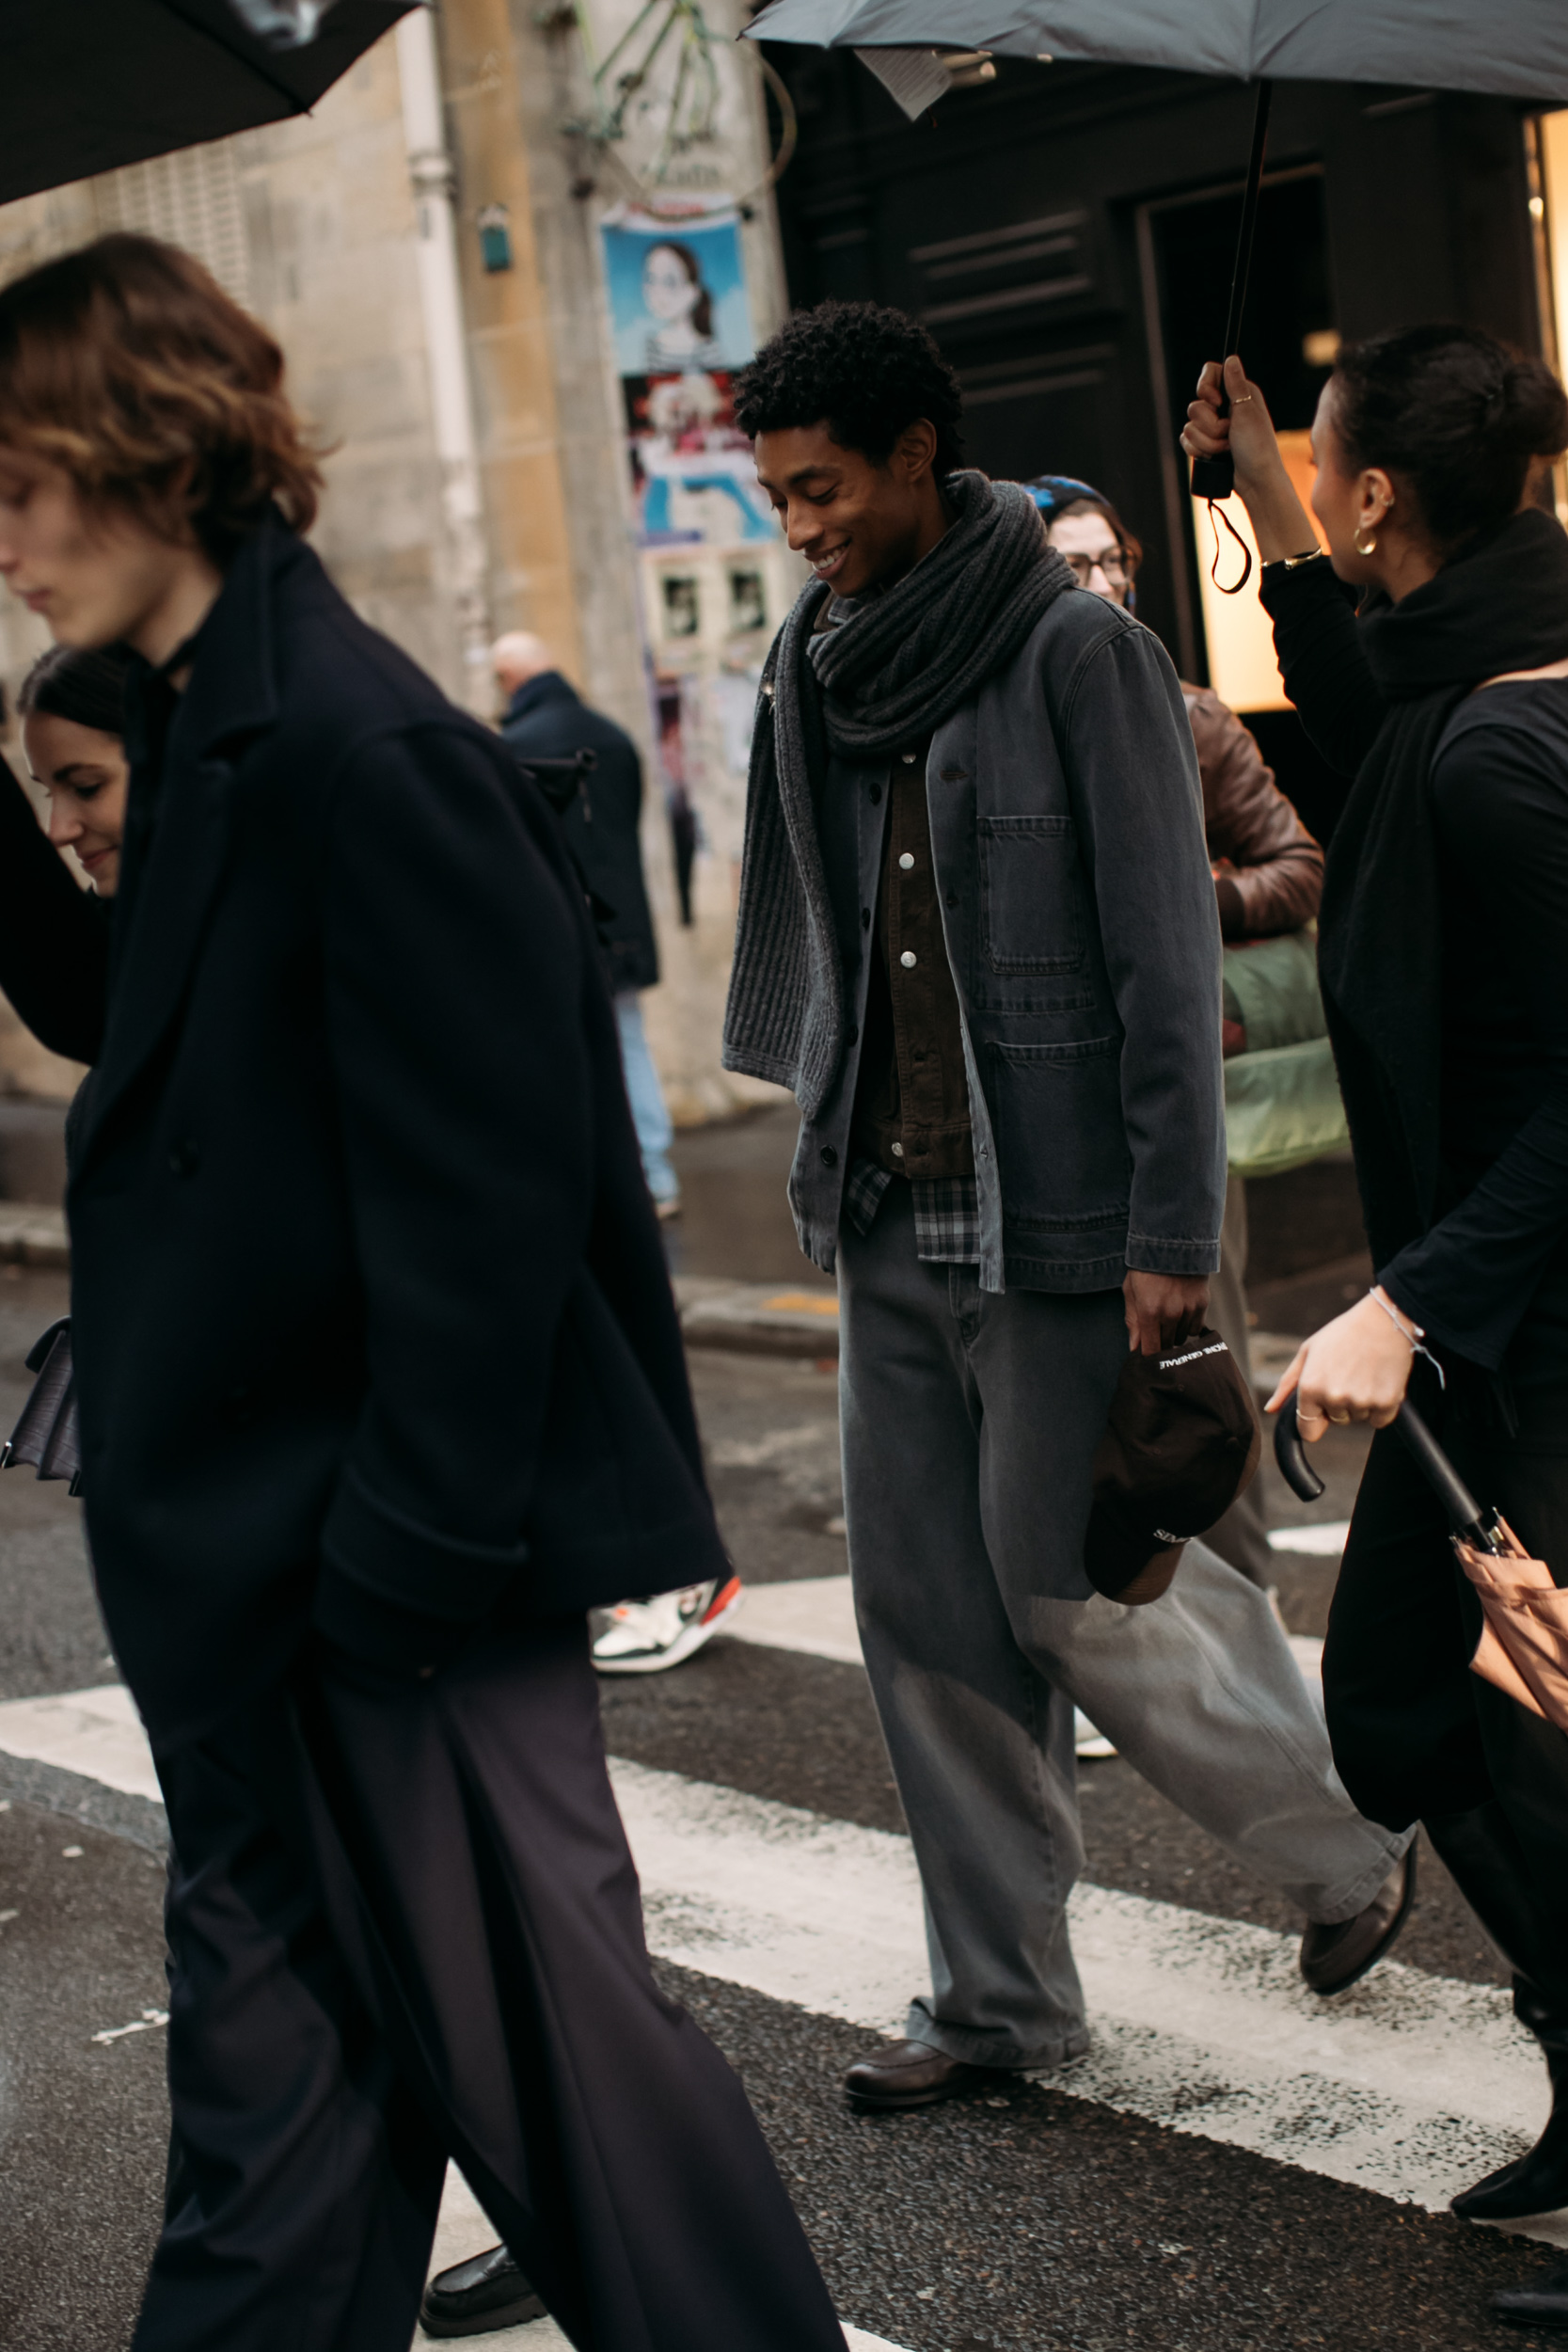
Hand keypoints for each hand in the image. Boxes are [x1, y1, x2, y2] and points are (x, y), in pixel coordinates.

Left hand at [1123, 1270, 1209, 1355]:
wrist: (1173, 1242)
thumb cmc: (1145, 1268)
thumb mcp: (1131, 1291)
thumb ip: (1133, 1321)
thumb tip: (1134, 1347)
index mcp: (1149, 1311)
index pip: (1151, 1350)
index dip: (1148, 1355)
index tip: (1146, 1353)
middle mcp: (1171, 1313)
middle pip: (1167, 1345)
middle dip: (1159, 1342)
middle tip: (1155, 1328)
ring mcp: (1189, 1309)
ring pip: (1182, 1338)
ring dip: (1174, 1333)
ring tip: (1168, 1315)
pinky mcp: (1203, 1304)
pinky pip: (1196, 1328)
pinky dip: (1188, 1325)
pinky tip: (1181, 1312)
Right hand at [1180, 358, 1317, 563]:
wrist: (1254, 480)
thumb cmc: (1257, 447)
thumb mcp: (1247, 412)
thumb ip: (1236, 385)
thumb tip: (1231, 358)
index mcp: (1238, 393)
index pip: (1210, 373)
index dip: (1206, 387)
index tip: (1215, 401)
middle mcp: (1224, 407)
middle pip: (1195, 405)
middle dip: (1210, 425)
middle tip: (1229, 433)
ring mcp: (1212, 427)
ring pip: (1189, 426)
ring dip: (1208, 442)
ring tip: (1226, 449)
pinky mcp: (1204, 444)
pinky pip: (1186, 441)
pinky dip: (1199, 451)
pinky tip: (1215, 456)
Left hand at [1264, 1291, 1414, 1440]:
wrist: (1384, 1319)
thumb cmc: (1343, 1333)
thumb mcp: (1308, 1352)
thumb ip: (1287, 1384)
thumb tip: (1270, 1409)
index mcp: (1310, 1387)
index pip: (1308, 1431)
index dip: (1315, 1419)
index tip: (1323, 1406)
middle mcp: (1334, 1397)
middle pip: (1337, 1421)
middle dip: (1340, 1404)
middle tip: (1349, 1374)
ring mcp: (1361, 1401)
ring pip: (1358, 1419)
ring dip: (1361, 1403)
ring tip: (1364, 1373)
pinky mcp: (1387, 1402)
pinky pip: (1380, 1420)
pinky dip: (1382, 1407)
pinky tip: (1379, 1381)